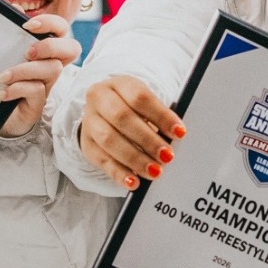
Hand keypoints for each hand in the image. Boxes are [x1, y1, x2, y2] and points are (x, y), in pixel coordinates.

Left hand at [0, 15, 80, 138]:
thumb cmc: (1, 78)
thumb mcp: (4, 53)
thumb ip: (11, 31)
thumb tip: (16, 6)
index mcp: (45, 50)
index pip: (62, 29)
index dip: (51, 23)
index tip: (27, 25)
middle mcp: (52, 65)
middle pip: (72, 48)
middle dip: (50, 45)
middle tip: (28, 51)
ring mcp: (47, 84)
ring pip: (52, 69)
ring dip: (23, 70)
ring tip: (1, 76)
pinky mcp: (38, 103)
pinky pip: (36, 91)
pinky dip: (16, 89)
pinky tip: (0, 93)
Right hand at [79, 75, 182, 190]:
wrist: (104, 112)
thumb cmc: (133, 108)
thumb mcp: (147, 104)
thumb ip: (159, 117)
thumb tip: (177, 136)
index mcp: (119, 84)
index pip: (140, 97)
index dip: (161, 115)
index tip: (179, 133)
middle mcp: (100, 99)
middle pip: (122, 118)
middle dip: (147, 139)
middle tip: (167, 156)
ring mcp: (90, 121)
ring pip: (109, 140)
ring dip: (134, 158)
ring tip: (155, 171)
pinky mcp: (87, 144)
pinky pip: (102, 160)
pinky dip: (119, 173)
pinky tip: (134, 182)